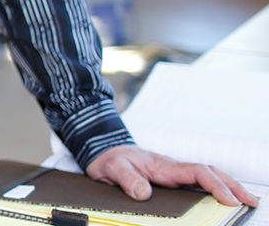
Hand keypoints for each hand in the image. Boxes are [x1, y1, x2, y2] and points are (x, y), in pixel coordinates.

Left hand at [86, 145, 257, 207]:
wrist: (104, 151)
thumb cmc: (110, 159)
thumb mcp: (112, 168)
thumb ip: (127, 179)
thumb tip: (143, 193)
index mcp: (163, 166)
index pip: (197, 171)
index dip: (215, 185)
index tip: (230, 199)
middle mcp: (173, 169)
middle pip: (210, 173)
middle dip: (232, 186)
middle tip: (251, 202)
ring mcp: (174, 174)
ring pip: (207, 178)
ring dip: (227, 188)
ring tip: (246, 203)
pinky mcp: (171, 180)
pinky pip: (197, 184)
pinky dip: (213, 191)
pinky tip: (222, 201)